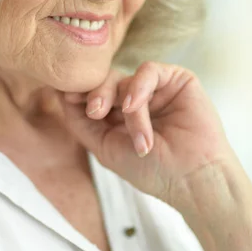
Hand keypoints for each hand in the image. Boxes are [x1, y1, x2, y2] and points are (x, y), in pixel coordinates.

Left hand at [58, 61, 235, 209]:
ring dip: (124, 107)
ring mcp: (155, 89)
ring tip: (137, 139)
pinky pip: (147, 70)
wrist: (191, 180)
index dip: (77, 92)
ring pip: (124, 78)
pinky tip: (135, 107)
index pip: (91, 93)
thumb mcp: (104, 147)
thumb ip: (80, 121)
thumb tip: (60, 93)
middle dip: (94, 94)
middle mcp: (134, 99)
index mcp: (117, 115)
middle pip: (103, 82)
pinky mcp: (176, 80)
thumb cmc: (151, 170)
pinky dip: (138, 88)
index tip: (67, 97)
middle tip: (94, 112)